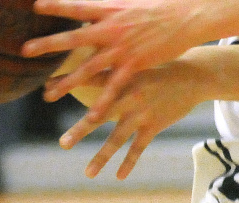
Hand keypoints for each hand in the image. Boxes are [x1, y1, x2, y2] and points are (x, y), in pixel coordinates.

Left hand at [22, 0, 196, 122]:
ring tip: (46, 94)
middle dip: (48, 45)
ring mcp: (122, 49)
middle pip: (74, 38)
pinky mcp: (134, 65)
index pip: (78, 7)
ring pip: (88, 68)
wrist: (187, 17)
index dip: (56, 5)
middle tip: (24, 52)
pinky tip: (92, 117)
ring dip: (66, 82)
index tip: (35, 6)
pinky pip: (115, 86)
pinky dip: (104, 102)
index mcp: (110, 9)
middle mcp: (112, 29)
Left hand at [52, 62, 203, 179]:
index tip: (45, 91)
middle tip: (63, 143)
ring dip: (102, 156)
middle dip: (81, 129)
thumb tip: (86, 63)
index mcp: (122, 77)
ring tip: (88, 173)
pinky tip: (120, 176)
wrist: (192, 76)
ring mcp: (143, 111)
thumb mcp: (136, 62)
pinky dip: (129, 161)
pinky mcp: (155, 124)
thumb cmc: (158, 68)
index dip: (67, 83)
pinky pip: (139, 146)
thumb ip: (111, 68)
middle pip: (101, 115)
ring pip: (119, 137)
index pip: (90, 81)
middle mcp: (130, 95)